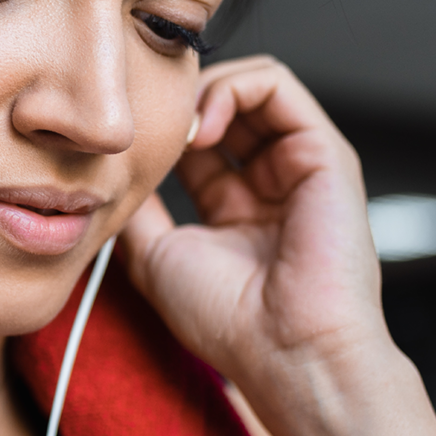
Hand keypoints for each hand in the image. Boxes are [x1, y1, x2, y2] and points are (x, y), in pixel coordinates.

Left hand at [121, 55, 385, 386]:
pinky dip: (232, 88)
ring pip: (249, 86)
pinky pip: (278, 84)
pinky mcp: (324, 151)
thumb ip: (138, 207)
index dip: (161, 130)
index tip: (129, 147)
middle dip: (180, 103)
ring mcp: (299, 165)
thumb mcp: (155, 255)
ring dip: (202, 90)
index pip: (196, 141)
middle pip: (222, 106)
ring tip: (179, 128)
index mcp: (235, 208)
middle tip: (151, 126)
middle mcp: (270, 183)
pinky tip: (202, 125)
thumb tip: (110, 170)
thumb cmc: (228, 321)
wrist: (287, 351)